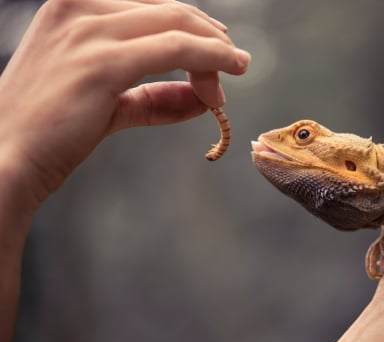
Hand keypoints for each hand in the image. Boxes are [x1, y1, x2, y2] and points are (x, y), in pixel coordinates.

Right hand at [0, 0, 249, 210]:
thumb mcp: (107, 102)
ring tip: (235, 70)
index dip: (191, 27)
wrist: (5, 159)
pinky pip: (176, 49)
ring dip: (214, 50)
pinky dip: (211, 58)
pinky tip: (230, 70)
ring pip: (177, 26)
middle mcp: (79, 7)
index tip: (217, 49)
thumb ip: (154, 98)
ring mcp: (88, 31)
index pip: (151, 6)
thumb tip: (202, 99)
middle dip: (208, 39)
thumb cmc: (50, 132)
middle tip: (234, 65)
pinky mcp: (102, 63)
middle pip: (169, 12)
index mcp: (74, 6)